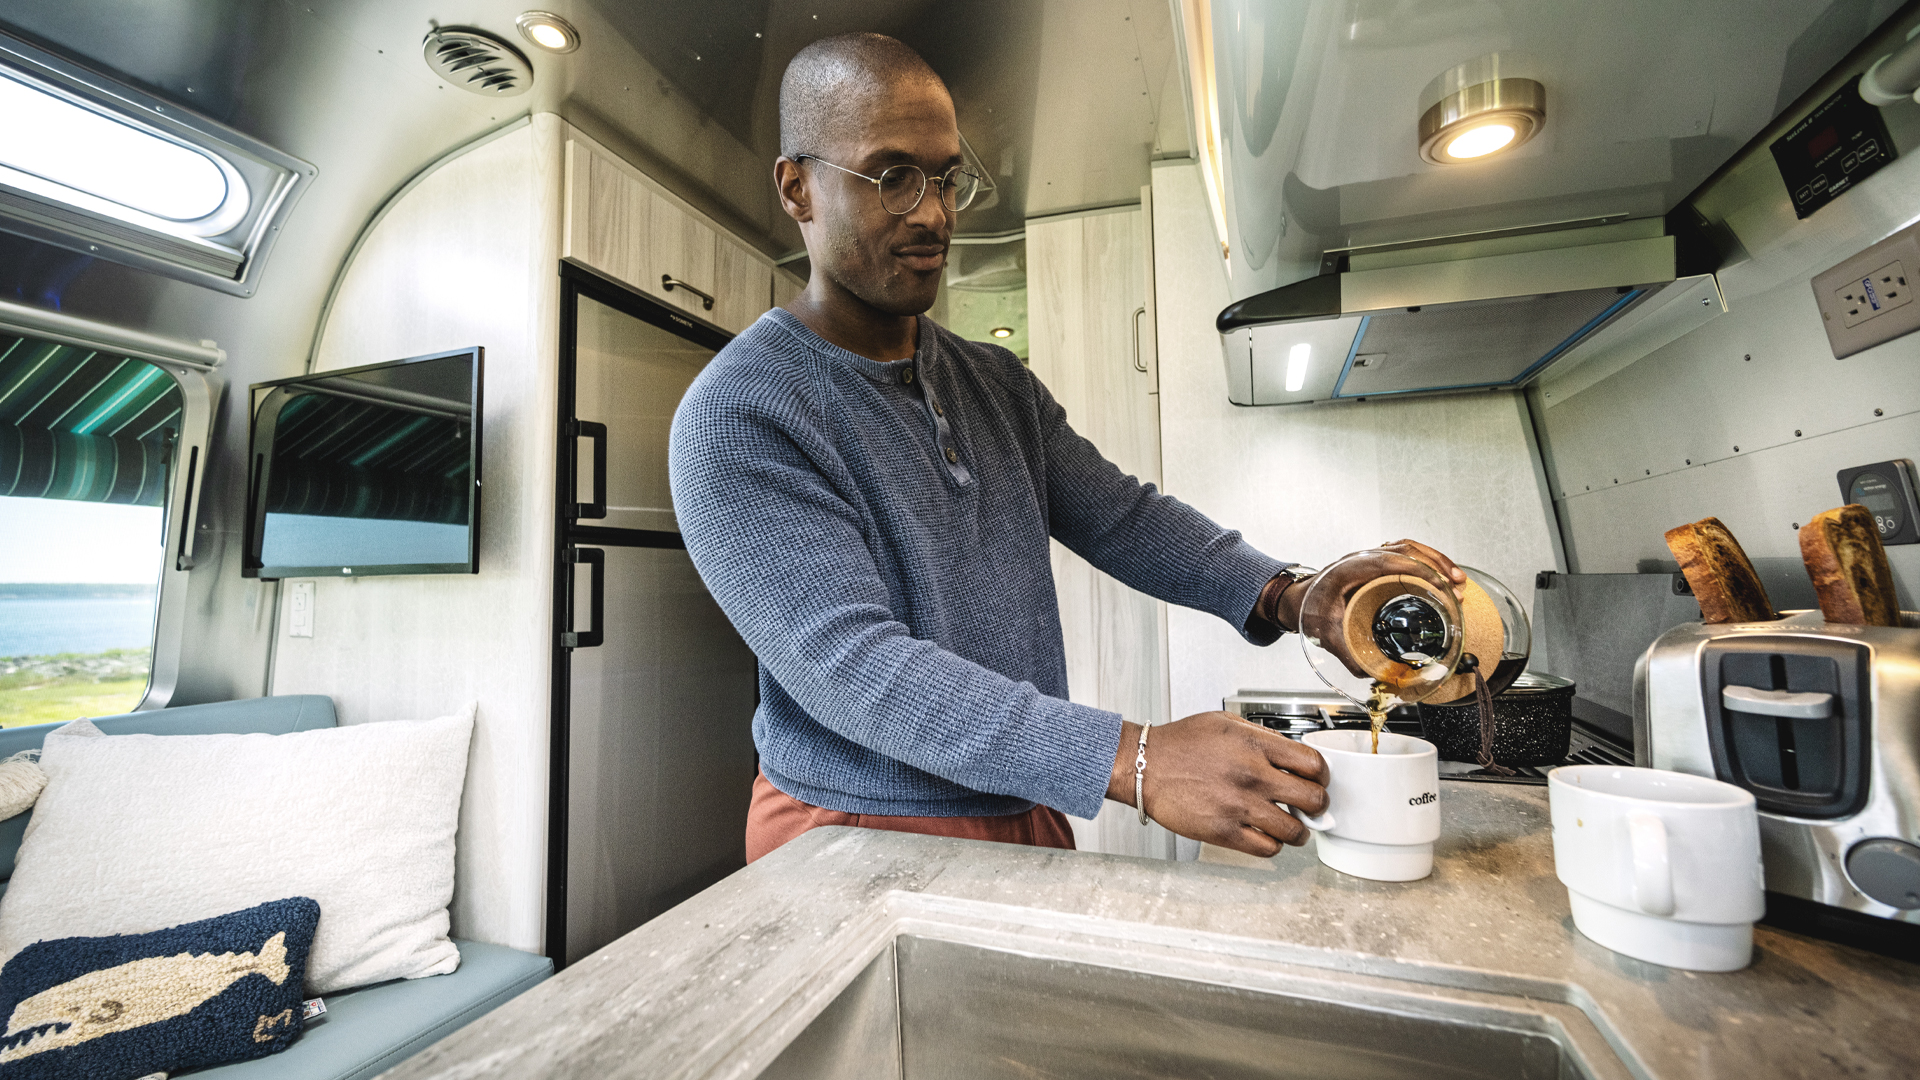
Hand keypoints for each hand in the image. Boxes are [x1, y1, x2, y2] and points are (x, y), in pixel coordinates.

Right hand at [1107, 712, 1328, 857]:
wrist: (1144, 766)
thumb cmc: (1179, 744)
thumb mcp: (1225, 722)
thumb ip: (1260, 737)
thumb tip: (1288, 753)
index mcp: (1255, 745)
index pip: (1313, 764)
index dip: (1320, 775)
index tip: (1316, 779)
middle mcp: (1252, 775)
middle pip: (1313, 799)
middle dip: (1316, 804)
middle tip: (1309, 805)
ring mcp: (1240, 806)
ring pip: (1295, 830)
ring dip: (1298, 830)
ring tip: (1291, 826)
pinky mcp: (1224, 832)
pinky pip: (1268, 848)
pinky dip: (1273, 844)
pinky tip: (1265, 835)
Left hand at [1298, 539, 1466, 678]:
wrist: (1296, 599)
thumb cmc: (1309, 609)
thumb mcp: (1326, 634)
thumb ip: (1348, 655)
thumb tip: (1373, 674)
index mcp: (1350, 570)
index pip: (1391, 560)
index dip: (1420, 570)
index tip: (1441, 585)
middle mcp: (1363, 558)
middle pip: (1407, 550)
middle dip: (1437, 566)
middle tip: (1456, 588)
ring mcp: (1371, 558)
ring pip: (1411, 549)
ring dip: (1437, 562)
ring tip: (1458, 581)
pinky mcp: (1377, 564)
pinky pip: (1407, 556)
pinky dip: (1428, 564)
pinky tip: (1442, 578)